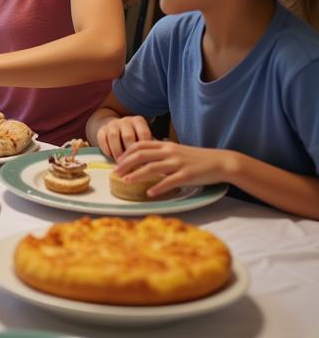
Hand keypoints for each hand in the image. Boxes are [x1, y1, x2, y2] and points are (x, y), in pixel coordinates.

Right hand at [96, 115, 154, 160]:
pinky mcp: (101, 129)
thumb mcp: (142, 137)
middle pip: (128, 136)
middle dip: (129, 153)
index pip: (143, 133)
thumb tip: (151, 163)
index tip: (145, 162)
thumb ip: (147, 147)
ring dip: (117, 152)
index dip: (144, 149)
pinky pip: (102, 138)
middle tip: (132, 166)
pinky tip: (110, 156)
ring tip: (120, 163)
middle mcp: (125, 120)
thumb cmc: (134, 137)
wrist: (116, 127)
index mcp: (138, 121)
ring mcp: (112, 124)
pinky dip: (105, 148)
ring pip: (114, 136)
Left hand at [114, 140, 236, 196]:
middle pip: (141, 155)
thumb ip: (162, 153)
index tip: (118, 160)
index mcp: (166, 145)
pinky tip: (149, 193)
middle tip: (115, 172)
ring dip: (136, 175)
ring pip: (152, 167)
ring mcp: (178, 163)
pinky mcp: (187, 175)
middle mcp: (170, 152)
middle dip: (126, 163)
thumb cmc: (198, 158)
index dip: (127, 152)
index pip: (141, 144)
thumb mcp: (178, 151)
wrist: (221, 162)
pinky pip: (169, 181)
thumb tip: (146, 158)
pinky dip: (158, 187)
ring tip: (126, 182)